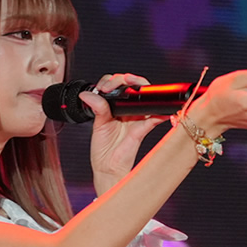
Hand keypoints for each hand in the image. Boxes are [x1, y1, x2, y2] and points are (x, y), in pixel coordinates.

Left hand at [79, 73, 167, 195]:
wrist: (107, 167)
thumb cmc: (103, 148)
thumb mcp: (98, 124)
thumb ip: (97, 107)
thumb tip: (87, 94)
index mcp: (113, 107)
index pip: (115, 85)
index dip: (112, 81)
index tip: (105, 86)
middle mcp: (126, 110)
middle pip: (131, 86)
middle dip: (126, 78)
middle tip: (119, 82)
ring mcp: (135, 118)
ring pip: (143, 97)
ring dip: (141, 86)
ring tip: (134, 85)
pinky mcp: (142, 128)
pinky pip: (154, 118)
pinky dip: (160, 112)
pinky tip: (159, 108)